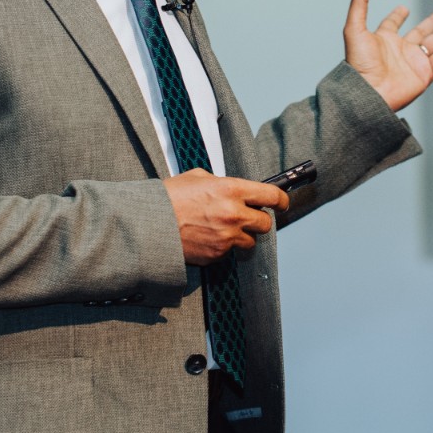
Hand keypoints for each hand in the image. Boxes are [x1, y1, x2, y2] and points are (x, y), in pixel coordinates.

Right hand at [164, 169, 288, 264]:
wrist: (150, 224)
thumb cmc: (169, 198)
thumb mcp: (196, 177)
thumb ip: (220, 182)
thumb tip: (231, 188)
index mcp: (231, 190)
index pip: (271, 196)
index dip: (281, 200)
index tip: (281, 203)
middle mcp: (234, 214)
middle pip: (265, 223)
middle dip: (258, 220)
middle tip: (247, 217)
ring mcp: (227, 237)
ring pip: (249, 241)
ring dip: (241, 236)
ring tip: (221, 228)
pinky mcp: (217, 255)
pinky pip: (229, 252)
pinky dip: (222, 246)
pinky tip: (206, 237)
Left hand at [344, 0, 432, 111]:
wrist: (368, 94)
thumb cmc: (358, 64)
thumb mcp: (354, 28)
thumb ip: (359, 2)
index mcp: (383, 40)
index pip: (392, 25)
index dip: (397, 17)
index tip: (403, 9)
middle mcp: (400, 50)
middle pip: (425, 30)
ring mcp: (414, 62)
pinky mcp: (425, 74)